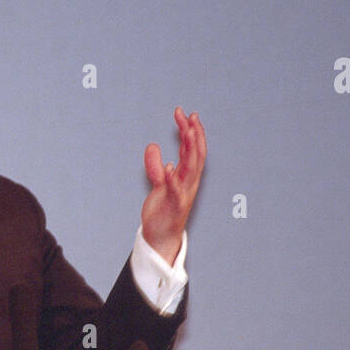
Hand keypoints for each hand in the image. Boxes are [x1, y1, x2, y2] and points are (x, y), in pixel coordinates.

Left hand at [141, 107, 205, 263]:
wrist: (161, 235)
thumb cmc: (163, 208)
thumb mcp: (158, 183)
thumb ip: (156, 165)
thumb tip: (153, 146)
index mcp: (187, 176)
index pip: (193, 149)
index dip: (191, 131)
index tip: (185, 114)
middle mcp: (189, 182)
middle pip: (195, 154)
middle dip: (194, 134)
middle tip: (188, 116)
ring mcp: (183, 193)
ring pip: (191, 169)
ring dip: (189, 150)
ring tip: (186, 132)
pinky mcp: (173, 206)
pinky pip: (175, 192)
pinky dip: (172, 180)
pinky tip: (169, 168)